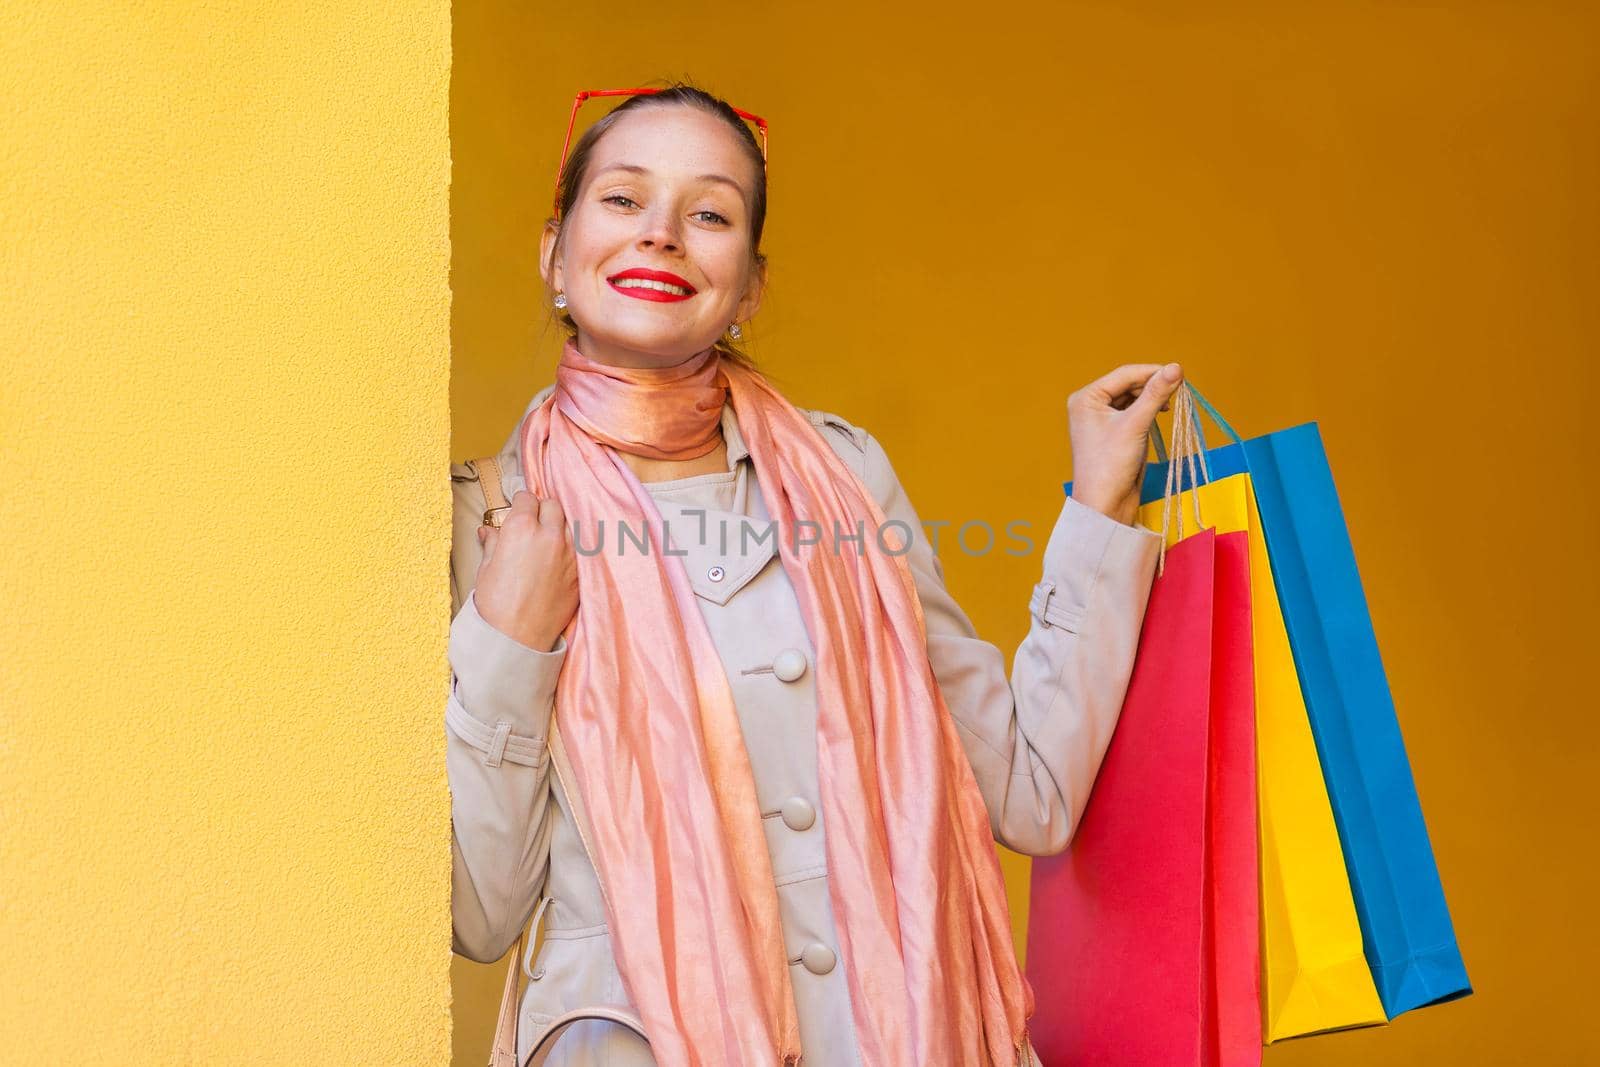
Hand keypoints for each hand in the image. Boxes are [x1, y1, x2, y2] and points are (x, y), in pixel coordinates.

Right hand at [472, 490, 578, 652]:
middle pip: (553, 506)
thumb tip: (489, 531)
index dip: (520, 504)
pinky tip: (562, 558)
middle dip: (542, 511)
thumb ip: (493, 543)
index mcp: (521, 528)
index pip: (527, 498)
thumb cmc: (496, 605)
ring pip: (571, 524)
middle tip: (534, 523)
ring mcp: (570, 553)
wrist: (516, 638)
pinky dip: (572, 547)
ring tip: (550, 540)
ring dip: (560, 526)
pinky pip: (581, 547)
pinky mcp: (581, 571)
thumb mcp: (486, 569)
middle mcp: (549, 535)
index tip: (519, 510)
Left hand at [1067, 362, 1184, 526]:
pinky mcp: (1114, 432)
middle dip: (1153, 385)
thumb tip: (1177, 367)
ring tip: (1170, 404)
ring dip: (1152, 398)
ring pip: (1133, 397)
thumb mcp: (1136, 424)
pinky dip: (1148, 411)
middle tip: (1179, 389)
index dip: (1152, 372)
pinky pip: (1134, 412)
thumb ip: (1156, 394)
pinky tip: (1161, 413)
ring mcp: (1101, 418)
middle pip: (1129, 384)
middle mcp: (1090, 404)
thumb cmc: (1110, 466)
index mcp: (1086, 397)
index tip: (1179, 373)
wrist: (1104, 505)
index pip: (1124, 374)